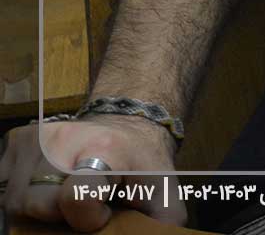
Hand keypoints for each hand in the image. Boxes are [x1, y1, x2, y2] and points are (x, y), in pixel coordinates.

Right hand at [2, 115, 186, 229]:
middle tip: (85, 206)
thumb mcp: (163, 194)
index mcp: (106, 151)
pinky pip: (6, 186)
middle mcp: (64, 139)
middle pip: (37, 204)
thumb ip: (160, 225)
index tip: (104, 213)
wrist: (126, 125)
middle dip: (59, 217)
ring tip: (66, 196)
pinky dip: (23, 196)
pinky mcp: (17, 141)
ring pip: (15, 199)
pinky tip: (47, 188)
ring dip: (39, 209)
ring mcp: (37, 139)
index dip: (86, 217)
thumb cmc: (143, 164)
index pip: (76, 195)